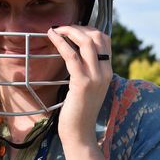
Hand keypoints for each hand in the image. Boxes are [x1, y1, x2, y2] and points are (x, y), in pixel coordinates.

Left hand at [48, 25, 111, 144]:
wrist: (80, 132)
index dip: (89, 29)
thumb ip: (89, 70)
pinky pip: (71, 55)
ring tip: (57, 29)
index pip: (105, 40)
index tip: (74, 29)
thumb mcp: (90, 87)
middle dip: (80, 27)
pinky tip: (51, 36)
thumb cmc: (80, 110)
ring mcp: (95, 77)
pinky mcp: (82, 82)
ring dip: (70, 31)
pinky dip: (60, 42)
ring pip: (86, 42)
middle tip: (64, 28)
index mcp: (107, 71)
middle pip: (98, 37)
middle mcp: (105, 71)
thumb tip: (77, 53)